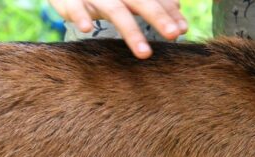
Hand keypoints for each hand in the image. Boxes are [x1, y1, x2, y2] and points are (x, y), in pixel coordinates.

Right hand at [48, 0, 186, 58]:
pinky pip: (76, 8)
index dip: (169, 12)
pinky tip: (87, 29)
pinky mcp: (71, 0)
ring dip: (131, 31)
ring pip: (115, 11)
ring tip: (145, 53)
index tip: (183, 29)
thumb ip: (156, 5)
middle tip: (174, 34)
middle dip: (158, 17)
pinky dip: (80, 16)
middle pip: (141, 2)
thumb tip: (180, 18)